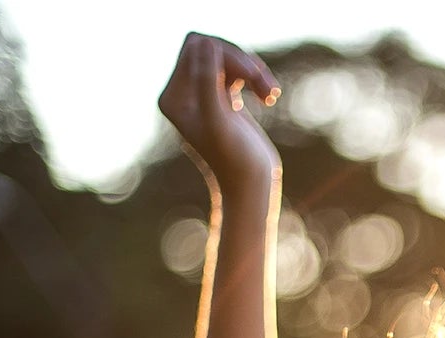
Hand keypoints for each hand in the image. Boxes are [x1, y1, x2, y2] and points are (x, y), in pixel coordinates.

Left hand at [158, 33, 281, 196]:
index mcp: (173, 97)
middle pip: (211, 48)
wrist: (251, 187)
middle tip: (263, 84)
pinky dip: (256, 78)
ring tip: (270, 94)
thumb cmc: (236, 161)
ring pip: (227, 58)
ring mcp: (203, 96)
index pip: (196, 47)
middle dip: (241, 61)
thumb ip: (207, 80)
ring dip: (253, 70)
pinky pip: (237, 70)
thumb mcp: (220, 121)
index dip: (226, 54)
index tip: (250, 75)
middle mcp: (183, 94)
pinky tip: (269, 97)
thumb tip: (205, 42)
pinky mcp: (222, 99)